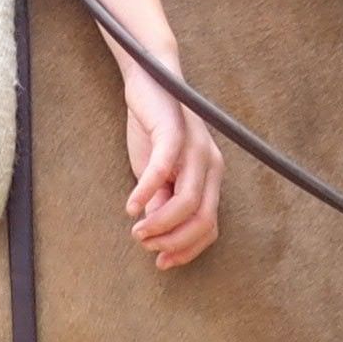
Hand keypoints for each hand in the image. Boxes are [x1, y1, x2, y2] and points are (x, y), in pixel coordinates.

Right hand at [53, 0, 222, 268]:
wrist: (150, 78)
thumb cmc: (153, 128)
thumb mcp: (155, 172)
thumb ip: (161, 199)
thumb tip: (156, 230)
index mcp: (211, 178)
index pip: (209, 228)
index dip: (187, 250)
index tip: (162, 263)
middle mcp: (211, 165)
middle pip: (202, 220)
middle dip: (173, 242)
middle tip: (145, 245)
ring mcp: (196, 148)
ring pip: (188, 202)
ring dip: (160, 224)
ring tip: (137, 230)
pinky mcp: (174, 131)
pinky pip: (165, 169)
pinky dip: (148, 192)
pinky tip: (131, 206)